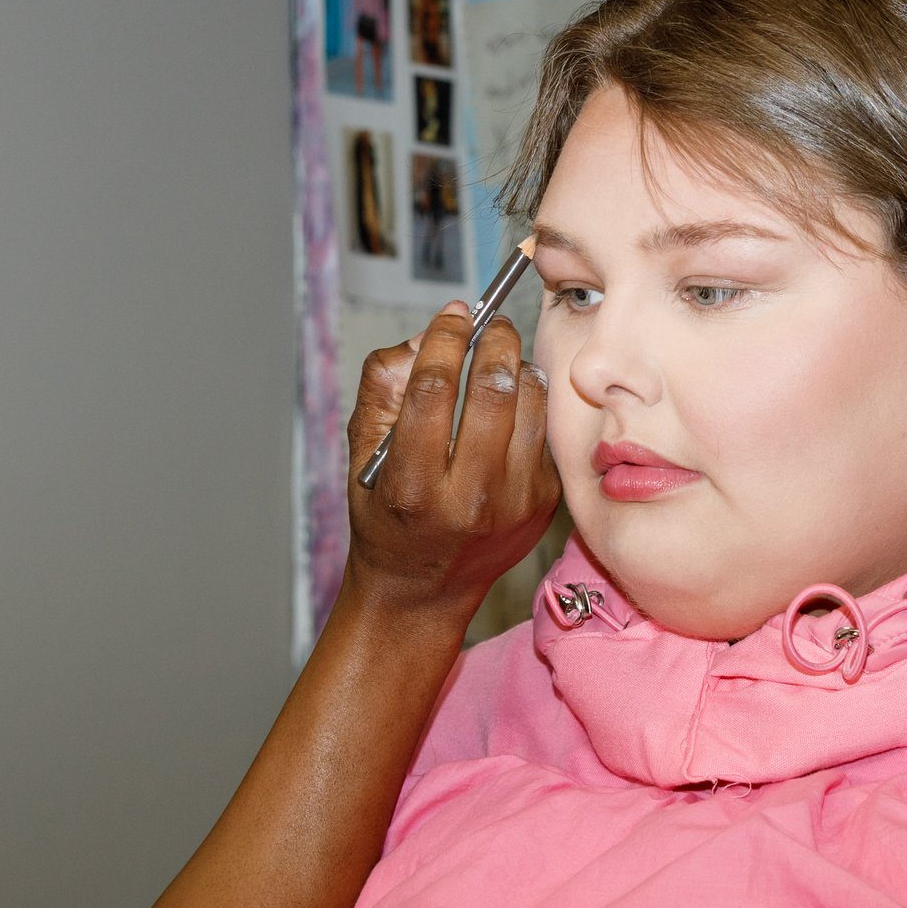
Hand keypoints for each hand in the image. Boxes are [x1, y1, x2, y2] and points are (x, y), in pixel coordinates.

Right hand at [345, 301, 559, 616]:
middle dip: (494, 340)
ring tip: (500, 360)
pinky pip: (543, 430)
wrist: (422, 590)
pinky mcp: (544, 502)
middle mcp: (470, 498)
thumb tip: (429, 335)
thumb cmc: (387, 516)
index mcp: (414, 485)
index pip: (434, 388)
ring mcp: (515, 503)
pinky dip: (528, 405)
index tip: (451, 316)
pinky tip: (509, 407)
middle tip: (488, 325)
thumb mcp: (362, 454)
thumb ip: (383, 387)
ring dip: (517, 368)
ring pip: (531, 403)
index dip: (444, 339)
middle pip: (494, 389)